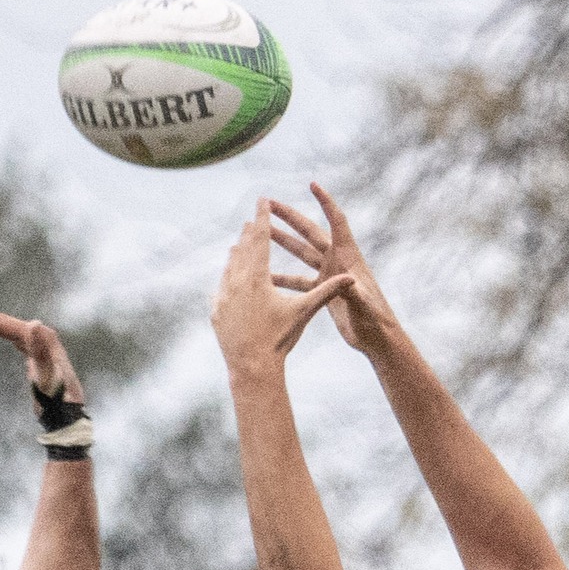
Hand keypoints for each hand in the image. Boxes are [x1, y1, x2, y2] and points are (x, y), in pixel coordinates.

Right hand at [0, 311, 83, 402]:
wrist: (69, 418)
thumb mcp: (48, 379)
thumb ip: (40, 352)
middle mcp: (41, 336)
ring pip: (5, 327)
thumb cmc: (59, 402)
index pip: (3, 323)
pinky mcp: (35, 353)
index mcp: (41, 338)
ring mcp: (39, 344)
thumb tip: (33, 323)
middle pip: (2, 322)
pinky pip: (10, 336)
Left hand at [211, 203, 356, 379]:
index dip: (262, 217)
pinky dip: (226, 278)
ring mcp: (222, 297)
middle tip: (251, 219)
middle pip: (242, 249)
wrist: (252, 368)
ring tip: (237, 244)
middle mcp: (236, 282)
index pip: (260, 238)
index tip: (262, 200)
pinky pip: (220, 288)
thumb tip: (352, 279)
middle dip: (249, 233)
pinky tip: (227, 278)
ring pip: (228, 267)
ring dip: (235, 253)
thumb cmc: (280, 339)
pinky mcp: (215, 312)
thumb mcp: (304, 312)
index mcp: (257, 277)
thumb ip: (327, 292)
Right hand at [268, 185, 399, 355]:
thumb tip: (347, 283)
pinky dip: (283, 277)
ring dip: (282, 242)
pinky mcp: (323, 291)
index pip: (337, 222)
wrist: (376, 338)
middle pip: (311, 232)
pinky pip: (299, 281)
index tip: (312, 185)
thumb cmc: (375, 320)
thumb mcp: (364, 305)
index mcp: (348, 257)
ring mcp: (329, 275)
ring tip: (262, 231)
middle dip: (290, 217)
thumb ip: (354, 292)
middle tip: (269, 203)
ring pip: (301, 253)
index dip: (326, 203)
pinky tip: (266, 275)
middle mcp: (337, 261)